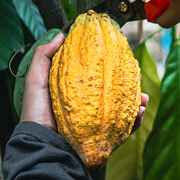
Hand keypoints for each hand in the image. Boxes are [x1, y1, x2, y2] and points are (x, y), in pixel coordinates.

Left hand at [20, 33, 147, 133]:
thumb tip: (61, 34)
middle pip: (117, 93)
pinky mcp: (105, 139)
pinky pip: (125, 130)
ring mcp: (99, 124)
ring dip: (138, 102)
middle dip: (131, 85)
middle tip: (138, 76)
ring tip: (144, 98)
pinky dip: (135, 121)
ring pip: (125, 110)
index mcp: (78, 94)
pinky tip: (139, 112)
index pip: (100, 78)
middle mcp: (91, 108)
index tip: (121, 58)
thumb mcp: (36, 81)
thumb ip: (43, 56)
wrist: (42, 145)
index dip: (112, 68)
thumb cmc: (36, 114)